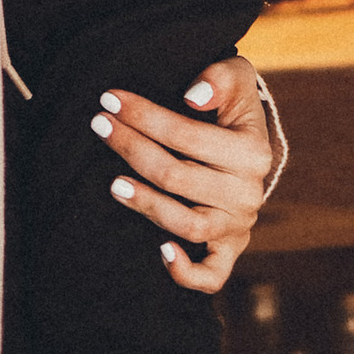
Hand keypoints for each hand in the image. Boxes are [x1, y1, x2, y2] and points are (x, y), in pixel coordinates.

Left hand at [92, 53, 274, 296]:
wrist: (246, 145)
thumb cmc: (230, 106)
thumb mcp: (235, 77)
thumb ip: (221, 77)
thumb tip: (192, 96)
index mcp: (253, 152)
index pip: (188, 135)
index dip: (145, 116)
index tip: (110, 99)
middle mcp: (249, 193)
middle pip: (178, 177)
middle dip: (132, 148)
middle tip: (99, 126)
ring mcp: (238, 226)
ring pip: (188, 225)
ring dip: (146, 204)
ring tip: (114, 183)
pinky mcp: (228, 250)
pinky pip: (212, 275)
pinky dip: (186, 271)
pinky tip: (160, 252)